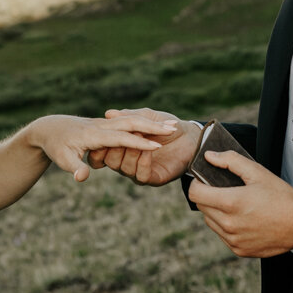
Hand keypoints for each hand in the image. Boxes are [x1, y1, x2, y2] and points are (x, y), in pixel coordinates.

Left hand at [26, 113, 174, 181]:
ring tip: (173, 125)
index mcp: (95, 135)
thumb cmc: (55, 145)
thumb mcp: (62, 159)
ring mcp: (106, 122)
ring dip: (153, 122)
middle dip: (153, 126)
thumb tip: (83, 177)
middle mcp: (103, 125)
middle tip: (174, 128)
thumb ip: (75, 168)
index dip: (140, 142)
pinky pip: (130, 119)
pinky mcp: (106, 122)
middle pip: (133, 123)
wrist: (48, 127)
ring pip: (134, 119)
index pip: (122, 138)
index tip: (157, 146)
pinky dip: (145, 120)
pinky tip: (159, 125)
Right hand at [87, 108, 201, 185]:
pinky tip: (149, 149)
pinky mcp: (153, 178)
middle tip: (127, 132)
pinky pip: (140, 175)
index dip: (102, 144)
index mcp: (121, 148)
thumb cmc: (165, 124)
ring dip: (131, 151)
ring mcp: (139, 171)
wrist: (189, 135)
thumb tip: (108, 113)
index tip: (106, 132)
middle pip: (111, 161)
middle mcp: (127, 162)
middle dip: (116, 146)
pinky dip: (142, 162)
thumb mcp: (146, 116)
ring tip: (141, 136)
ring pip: (124, 169)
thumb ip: (128, 116)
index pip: (102, 152)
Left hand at [187, 149, 292, 257]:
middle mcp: (229, 224)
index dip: (198, 184)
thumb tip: (209, 156)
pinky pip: (222, 236)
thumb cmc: (281, 197)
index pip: (195, 194)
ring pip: (210, 222)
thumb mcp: (257, 172)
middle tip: (225, 191)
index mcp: (231, 203)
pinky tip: (242, 219)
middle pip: (202, 208)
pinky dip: (226, 227)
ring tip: (235, 205)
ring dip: (216, 212)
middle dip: (208, 197)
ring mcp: (233, 240)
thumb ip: (231, 161)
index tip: (205, 181)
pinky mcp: (239, 250)